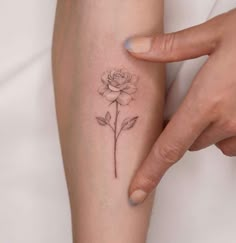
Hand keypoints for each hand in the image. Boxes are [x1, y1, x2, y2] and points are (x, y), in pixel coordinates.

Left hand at [125, 9, 235, 205]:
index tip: (136, 193)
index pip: (168, 148)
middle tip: (183, 105)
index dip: (149, 173)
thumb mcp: (215, 35)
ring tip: (212, 99)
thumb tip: (134, 48)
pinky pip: (234, 139)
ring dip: (205, 127)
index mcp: (208, 101)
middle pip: (188, 141)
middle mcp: (229, 121)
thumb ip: (170, 47)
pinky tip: (230, 105)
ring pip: (213, 141)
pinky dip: (226, 127)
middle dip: (180, 129)